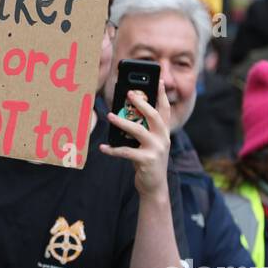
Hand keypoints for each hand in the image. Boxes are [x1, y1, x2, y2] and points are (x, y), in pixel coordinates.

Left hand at [100, 82, 172, 196]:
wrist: (154, 186)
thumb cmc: (147, 161)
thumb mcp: (147, 144)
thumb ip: (141, 130)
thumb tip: (120, 115)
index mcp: (164, 133)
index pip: (165, 110)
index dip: (161, 95)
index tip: (157, 81)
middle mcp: (163, 139)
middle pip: (154, 116)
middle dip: (141, 102)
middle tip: (129, 93)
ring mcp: (156, 150)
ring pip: (139, 131)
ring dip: (122, 122)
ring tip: (109, 115)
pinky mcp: (147, 161)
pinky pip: (126, 152)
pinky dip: (113, 150)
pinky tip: (103, 148)